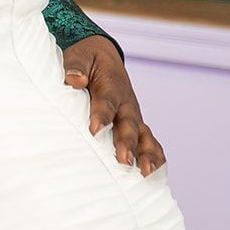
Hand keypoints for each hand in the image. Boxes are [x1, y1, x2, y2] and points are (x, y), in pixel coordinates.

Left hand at [62, 35, 164, 175]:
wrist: (103, 57)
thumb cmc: (87, 59)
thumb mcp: (79, 56)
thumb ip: (75, 67)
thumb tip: (74, 79)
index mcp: (111, 85)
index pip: (106, 101)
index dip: (102, 115)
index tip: (95, 130)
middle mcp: (126, 103)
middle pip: (128, 124)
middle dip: (126, 142)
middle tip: (123, 160)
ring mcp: (133, 115)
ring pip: (143, 135)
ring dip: (146, 153)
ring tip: (145, 172)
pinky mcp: (136, 125)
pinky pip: (149, 140)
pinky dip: (154, 155)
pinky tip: (153, 173)